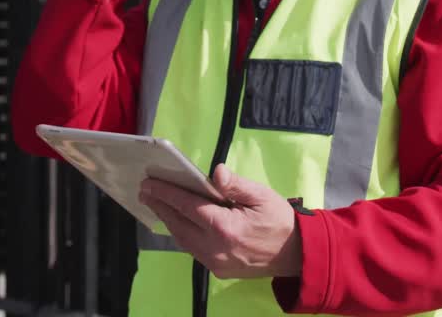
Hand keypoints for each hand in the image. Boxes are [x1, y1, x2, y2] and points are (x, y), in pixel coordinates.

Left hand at [139, 164, 302, 279]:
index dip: (166, 193)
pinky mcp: (218, 270)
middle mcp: (215, 248)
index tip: (150, 183)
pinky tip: (177, 222)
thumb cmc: (280, 220)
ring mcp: (215, 262)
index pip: (187, 206)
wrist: (297, 254)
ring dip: (168, 221)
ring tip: (156, 204)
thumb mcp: (261, 195)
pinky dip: (182, 234)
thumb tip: (216, 172)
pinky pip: (193, 250)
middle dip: (160, 206)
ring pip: (183, 240)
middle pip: (178, 224)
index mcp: (225, 227)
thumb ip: (236, 184)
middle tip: (144, 191)